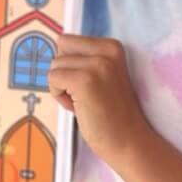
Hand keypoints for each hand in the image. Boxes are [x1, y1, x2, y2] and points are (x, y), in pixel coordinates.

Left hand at [48, 34, 151, 169]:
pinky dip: (59, 96)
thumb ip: (86, 60)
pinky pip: (53, 79)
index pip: (68, 41)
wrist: (129, 141)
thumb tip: (56, 52)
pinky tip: (79, 108)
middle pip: (60, 49)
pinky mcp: (85, 81)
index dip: (71, 65)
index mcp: (112, 46)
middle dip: (64, 72)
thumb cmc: (112, 113)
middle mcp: (107, 50)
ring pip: (55, 66)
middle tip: (84, 93)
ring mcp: (97, 65)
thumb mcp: (103, 75)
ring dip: (62, 87)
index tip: (89, 85)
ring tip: (84, 102)